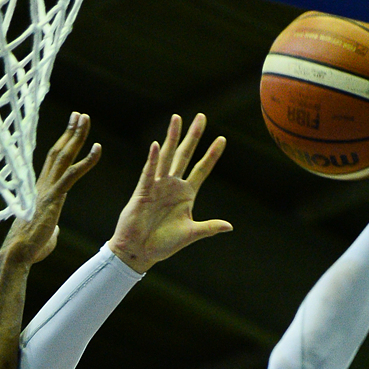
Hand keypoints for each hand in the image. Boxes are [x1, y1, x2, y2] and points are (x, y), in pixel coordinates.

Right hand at [3, 112, 102, 265]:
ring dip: (76, 136)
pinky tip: (98, 148)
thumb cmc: (30, 248)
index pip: (53, 162)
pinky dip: (87, 160)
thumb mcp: (46, 234)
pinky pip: (73, 174)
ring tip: (85, 119)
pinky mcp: (54, 197)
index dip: (63, 144)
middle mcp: (43, 184)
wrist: (18, 253)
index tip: (71, 129)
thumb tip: (55, 229)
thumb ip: (52, 226)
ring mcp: (48, 189)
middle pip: (58, 152)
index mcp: (41, 191)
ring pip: (64, 156)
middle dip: (70, 132)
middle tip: (79, 115)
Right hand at [108, 114, 231, 272]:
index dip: (211, 156)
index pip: (201, 170)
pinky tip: (155, 145)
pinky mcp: (143, 192)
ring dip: (172, 138)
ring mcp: (157, 186)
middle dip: (193, 136)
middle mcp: (172, 186)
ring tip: (177, 118)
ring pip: (166, 157)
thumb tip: (229, 226)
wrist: (139, 252)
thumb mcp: (190, 234)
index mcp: (185, 194)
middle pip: (184, 155)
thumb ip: (209, 227)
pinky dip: (152, 160)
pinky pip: (148, 173)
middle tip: (201, 116)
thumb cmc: (163, 244)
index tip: (222, 139)